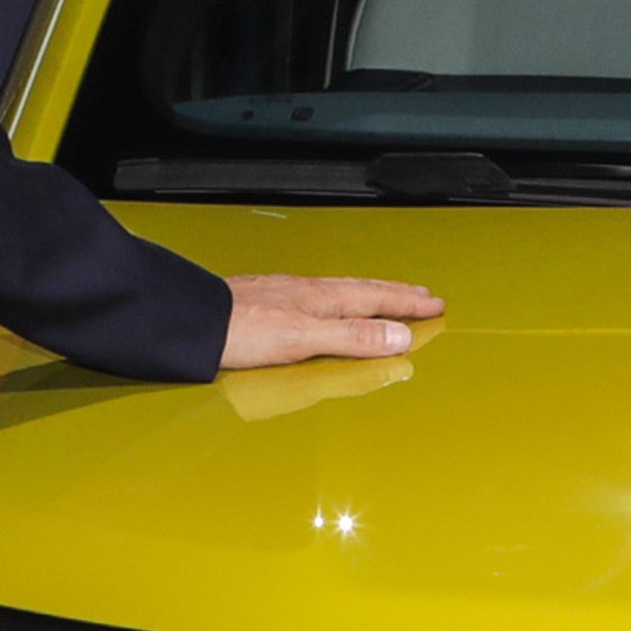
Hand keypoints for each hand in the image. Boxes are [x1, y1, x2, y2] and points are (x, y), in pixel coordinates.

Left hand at [224, 272, 439, 368]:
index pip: (377, 300)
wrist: (195, 322)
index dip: (407, 305)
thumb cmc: (243, 331)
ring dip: (369, 294)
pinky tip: (329, 305)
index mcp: (323, 299)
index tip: (434, 306)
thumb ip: (353, 338)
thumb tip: (399, 337)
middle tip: (421, 295)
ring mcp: (288, 294)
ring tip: (385, 296)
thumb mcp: (306, 340)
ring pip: (342, 291)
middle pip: (363, 290)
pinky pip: (320, 297)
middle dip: (395, 294)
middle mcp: (309, 291)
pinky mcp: (268, 302)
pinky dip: (340, 301)